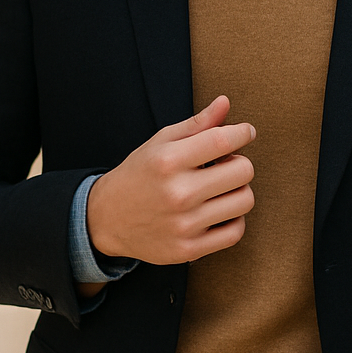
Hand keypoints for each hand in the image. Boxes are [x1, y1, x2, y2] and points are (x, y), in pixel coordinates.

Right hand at [84, 95, 254, 270]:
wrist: (106, 218)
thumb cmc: (139, 175)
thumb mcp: (161, 143)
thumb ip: (196, 124)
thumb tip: (225, 102)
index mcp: (168, 160)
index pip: (224, 140)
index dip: (243, 133)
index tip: (244, 133)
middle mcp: (177, 193)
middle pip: (243, 171)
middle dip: (238, 163)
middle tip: (224, 165)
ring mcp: (184, 224)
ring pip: (244, 201)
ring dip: (238, 191)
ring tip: (220, 189)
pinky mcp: (188, 249)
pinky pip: (235, 232)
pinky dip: (233, 220)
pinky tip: (217, 211)